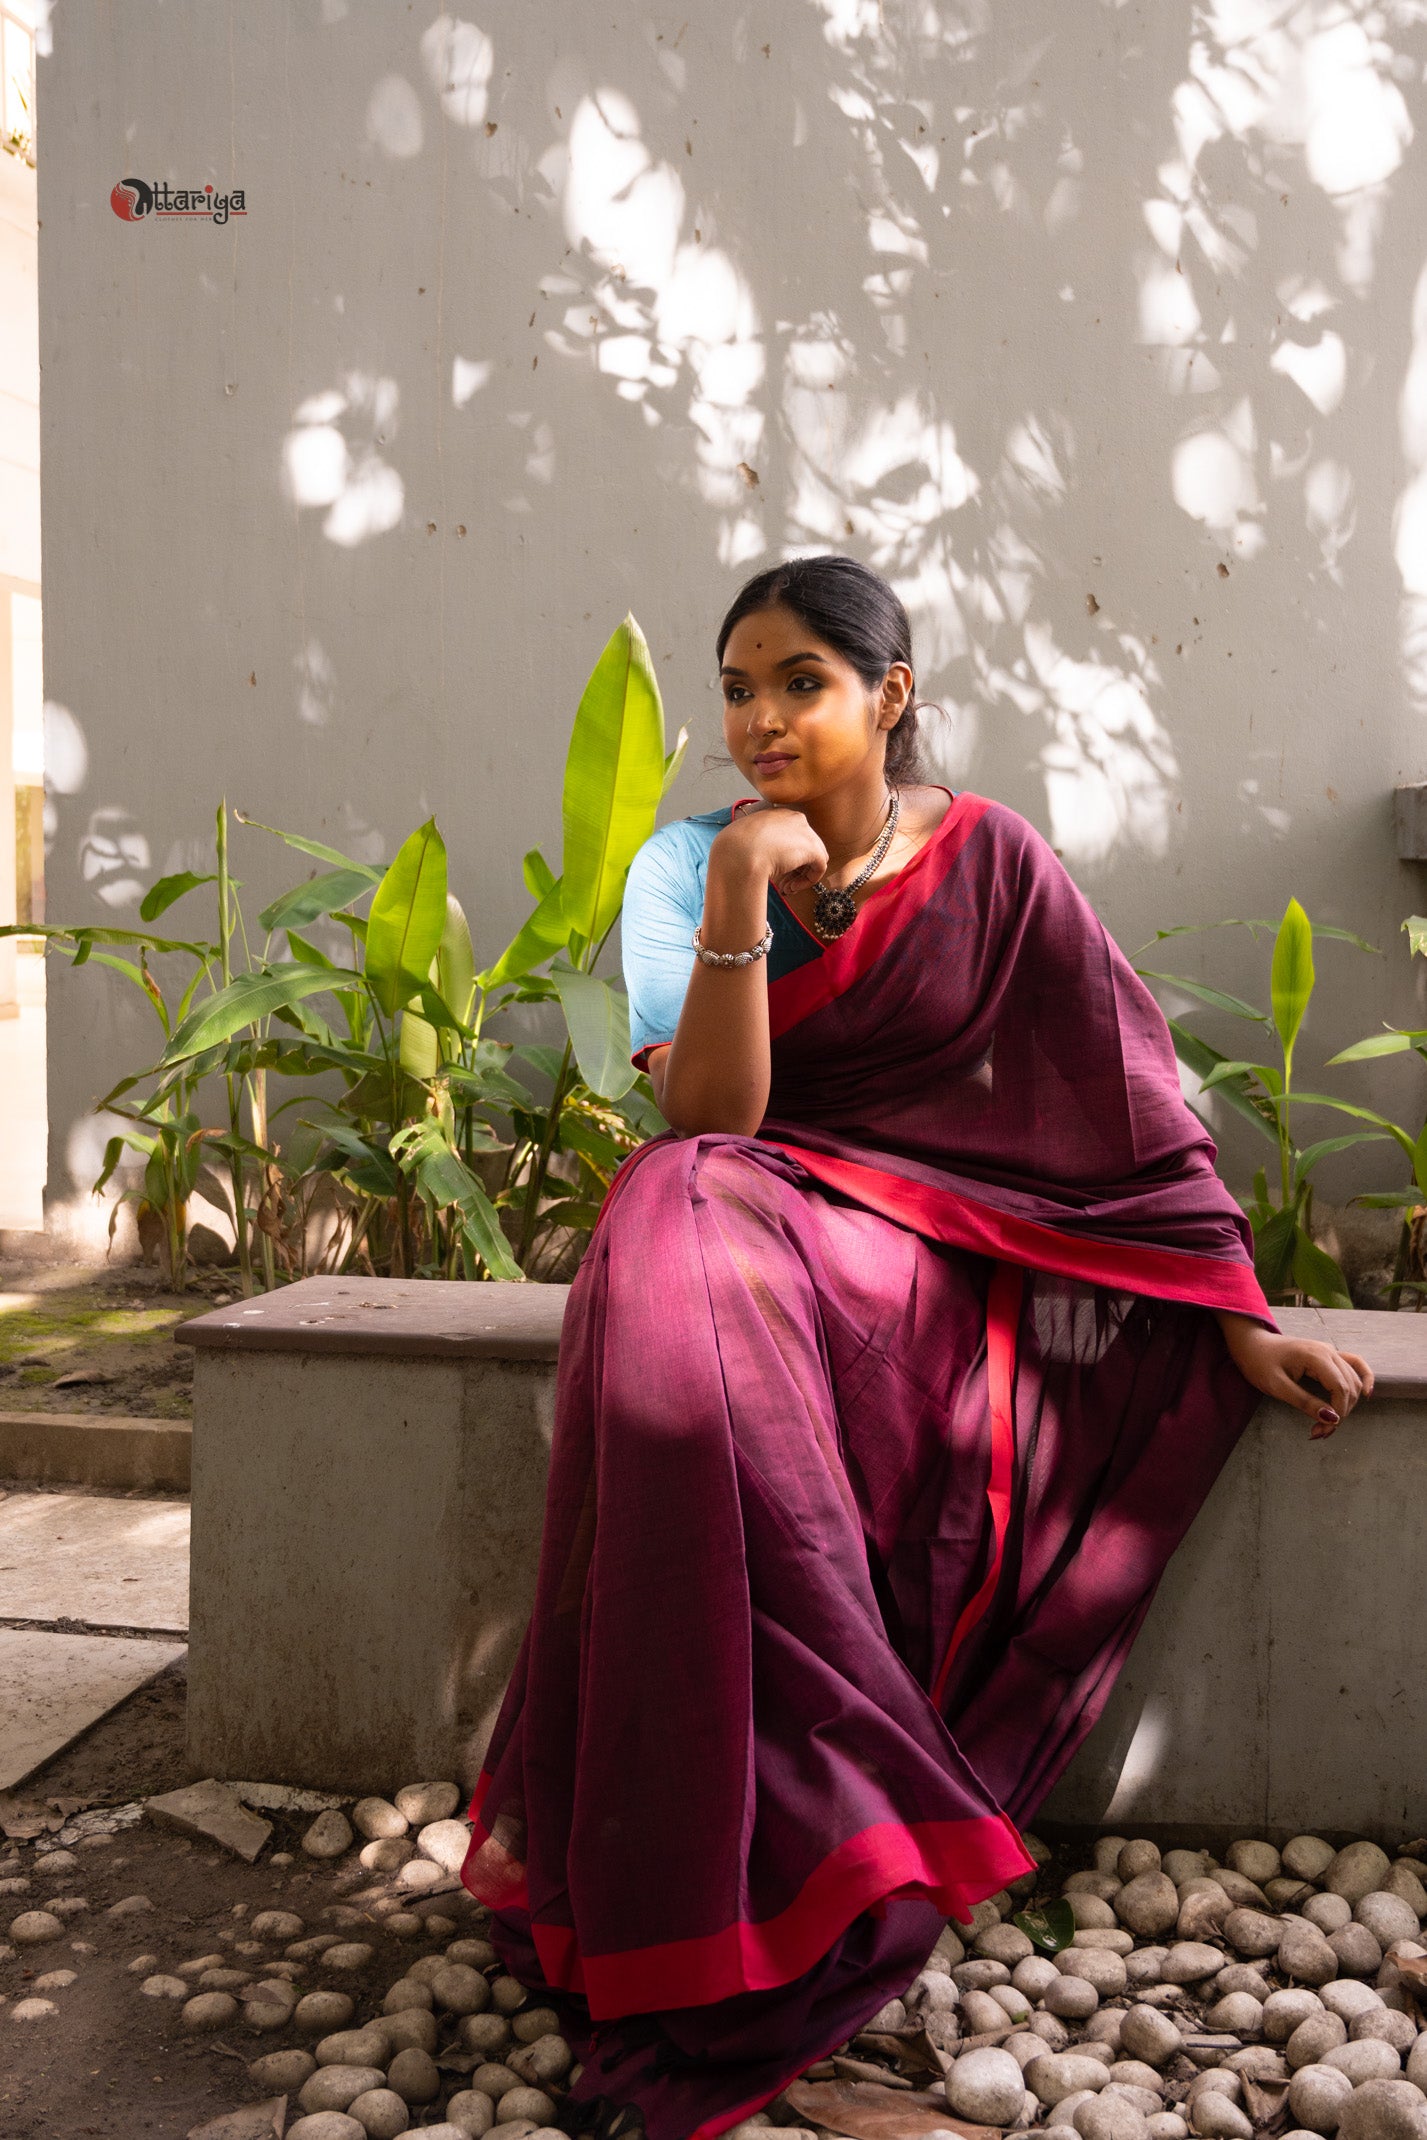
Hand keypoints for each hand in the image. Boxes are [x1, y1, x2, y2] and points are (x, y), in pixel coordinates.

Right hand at [711, 803, 827, 899]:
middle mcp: (795, 818)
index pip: (790, 835)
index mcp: (778, 813)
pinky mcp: (812, 848)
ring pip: (814, 857)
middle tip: (782, 882)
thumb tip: (761, 856)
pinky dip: (808, 880)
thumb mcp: (746, 840)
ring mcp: (806, 831)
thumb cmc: (735, 849)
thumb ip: (759, 843)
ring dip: (801, 875)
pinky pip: (819, 867)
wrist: (739, 853)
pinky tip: (791, 888)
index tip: (775, 869)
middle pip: (804, 846)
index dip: (785, 855)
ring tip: (786, 887)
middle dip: (795, 866)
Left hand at [1217, 1316, 1373, 1437]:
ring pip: (1352, 1381)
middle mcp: (1329, 1351)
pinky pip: (1354, 1365)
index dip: (1337, 1412)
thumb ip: (1304, 1402)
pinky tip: (1367, 1394)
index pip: (1340, 1388)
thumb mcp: (1277, 1386)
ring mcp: (1330, 1351)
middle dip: (1339, 1413)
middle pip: (1349, 1387)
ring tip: (1326, 1425)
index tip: (1322, 1429)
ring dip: (1346, 1405)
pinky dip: (1363, 1379)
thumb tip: (1332, 1418)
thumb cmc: (1259, 1362)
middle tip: (1318, 1432)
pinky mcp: (1328, 1355)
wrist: (1250, 1344)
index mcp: (1316, 1356)